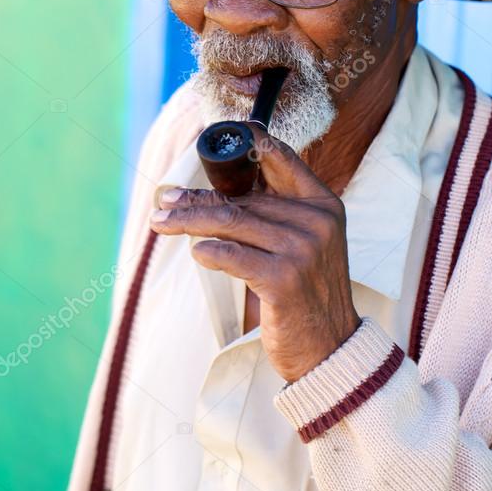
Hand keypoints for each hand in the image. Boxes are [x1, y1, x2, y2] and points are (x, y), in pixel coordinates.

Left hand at [149, 125, 360, 381]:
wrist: (330, 348)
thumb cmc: (308, 294)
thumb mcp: (306, 244)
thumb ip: (275, 214)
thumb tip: (214, 190)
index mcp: (323, 204)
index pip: (282, 158)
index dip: (247, 143)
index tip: (211, 142)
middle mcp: (316, 221)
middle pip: (244, 196)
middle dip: (197, 196)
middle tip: (165, 199)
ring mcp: (302, 250)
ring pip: (231, 220)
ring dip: (190, 220)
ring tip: (162, 221)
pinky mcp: (283, 279)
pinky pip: (233, 255)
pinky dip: (209, 251)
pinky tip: (196, 251)